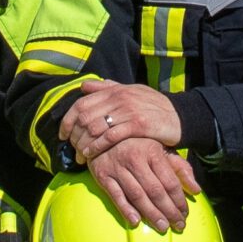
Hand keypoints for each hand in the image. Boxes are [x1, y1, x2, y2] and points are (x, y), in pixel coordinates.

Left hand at [59, 79, 183, 162]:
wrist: (179, 115)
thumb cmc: (152, 106)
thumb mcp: (130, 91)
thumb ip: (107, 88)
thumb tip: (84, 86)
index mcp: (115, 89)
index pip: (81, 102)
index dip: (68, 119)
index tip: (62, 134)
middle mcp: (119, 98)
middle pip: (85, 116)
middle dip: (73, 134)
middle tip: (70, 148)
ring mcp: (128, 111)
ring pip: (95, 127)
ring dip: (83, 143)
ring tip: (79, 155)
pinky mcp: (138, 125)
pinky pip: (110, 137)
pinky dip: (96, 147)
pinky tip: (90, 155)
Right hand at [88, 137, 200, 233]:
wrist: (101, 132)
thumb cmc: (136, 143)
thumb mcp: (159, 148)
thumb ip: (179, 167)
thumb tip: (196, 190)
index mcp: (152, 152)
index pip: (170, 181)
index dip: (179, 200)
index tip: (185, 213)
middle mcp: (135, 159)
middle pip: (155, 191)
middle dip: (169, 211)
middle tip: (178, 225)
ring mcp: (117, 168)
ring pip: (137, 196)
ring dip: (151, 214)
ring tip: (163, 228)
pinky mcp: (102, 175)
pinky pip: (116, 196)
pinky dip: (126, 210)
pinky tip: (136, 222)